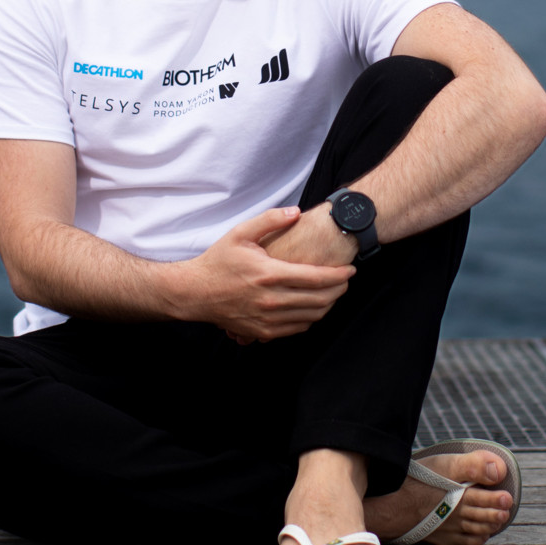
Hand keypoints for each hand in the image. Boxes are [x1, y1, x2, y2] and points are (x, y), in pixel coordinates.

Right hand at [168, 206, 355, 342]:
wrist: (194, 293)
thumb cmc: (218, 261)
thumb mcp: (240, 233)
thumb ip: (269, 220)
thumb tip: (296, 212)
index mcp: (268, 274)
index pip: (316, 278)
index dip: (339, 275)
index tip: (351, 269)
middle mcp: (270, 300)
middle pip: (320, 300)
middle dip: (340, 290)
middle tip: (346, 280)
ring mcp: (267, 320)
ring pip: (312, 317)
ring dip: (329, 305)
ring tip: (334, 292)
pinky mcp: (263, 332)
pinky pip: (298, 328)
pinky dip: (312, 318)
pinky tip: (314, 306)